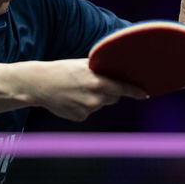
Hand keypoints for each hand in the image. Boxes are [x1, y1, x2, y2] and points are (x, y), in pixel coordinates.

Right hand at [33, 59, 147, 121]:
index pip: (123, 89)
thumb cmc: (62, 70)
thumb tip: (117, 72)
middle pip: (113, 97)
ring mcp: (87, 110)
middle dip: (109, 91)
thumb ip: (101, 70)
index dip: (135, 92)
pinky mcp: (80, 118)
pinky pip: (89, 111)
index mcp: (97, 83)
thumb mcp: (83, 65)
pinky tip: (72, 98)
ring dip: (95, 98)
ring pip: (100, 104)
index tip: (145, 94)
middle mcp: (95, 98)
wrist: (39, 84)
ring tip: (77, 89)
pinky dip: (84, 106)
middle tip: (93, 83)